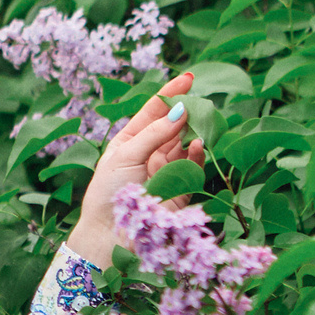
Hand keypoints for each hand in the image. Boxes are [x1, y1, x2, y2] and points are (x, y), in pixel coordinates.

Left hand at [68, 72, 204, 266]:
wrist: (112, 235)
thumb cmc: (110, 194)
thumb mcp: (125, 156)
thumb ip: (154, 134)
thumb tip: (181, 111)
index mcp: (129, 142)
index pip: (153, 112)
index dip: (170, 94)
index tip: (189, 78)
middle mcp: (148, 153)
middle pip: (172, 125)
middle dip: (187, 111)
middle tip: (201, 99)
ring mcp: (166, 170)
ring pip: (186, 143)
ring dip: (195, 130)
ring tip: (204, 118)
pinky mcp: (181, 188)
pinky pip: (194, 165)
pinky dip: (198, 152)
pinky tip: (199, 143)